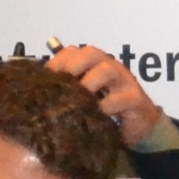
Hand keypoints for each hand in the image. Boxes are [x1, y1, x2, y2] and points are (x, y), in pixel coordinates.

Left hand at [48, 42, 162, 147]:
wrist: (140, 126)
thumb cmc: (107, 110)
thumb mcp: (87, 98)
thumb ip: (70, 90)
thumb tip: (38, 94)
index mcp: (95, 64)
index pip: (74, 51)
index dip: (58, 61)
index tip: (45, 76)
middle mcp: (110, 66)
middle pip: (91, 53)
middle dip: (72, 66)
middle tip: (60, 84)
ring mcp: (124, 81)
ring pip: (106, 70)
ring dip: (89, 82)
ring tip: (77, 99)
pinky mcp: (134, 98)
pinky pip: (119, 98)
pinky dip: (105, 106)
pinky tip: (94, 115)